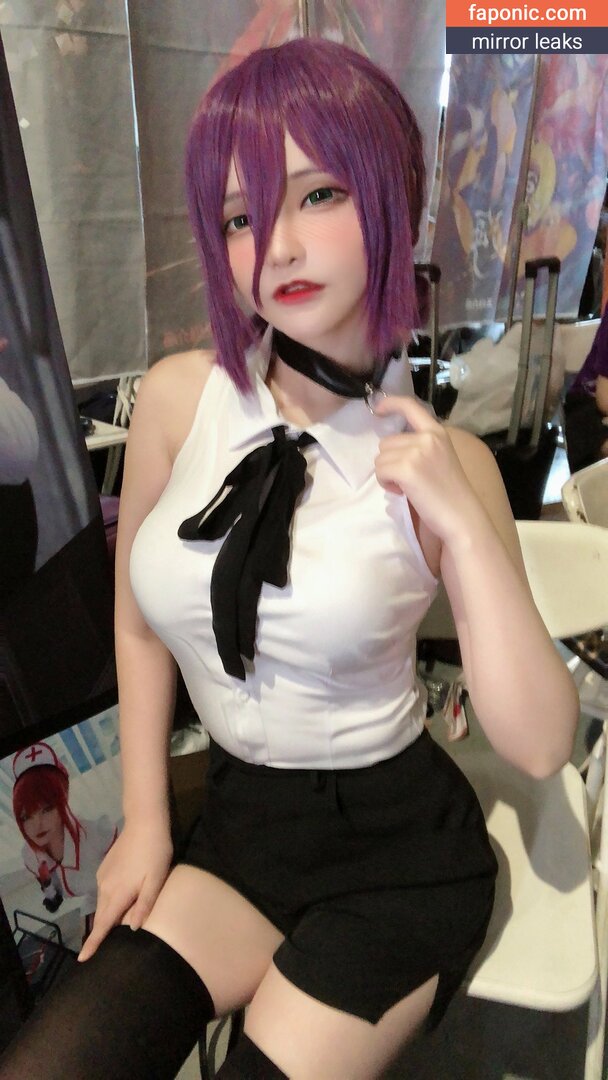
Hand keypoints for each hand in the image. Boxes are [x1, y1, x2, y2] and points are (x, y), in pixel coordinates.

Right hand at [78, 819, 171, 961]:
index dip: (93, 943)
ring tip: (118, 923)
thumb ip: (144, 905)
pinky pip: (104, 891)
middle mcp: (105, 888)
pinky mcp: (104, 868)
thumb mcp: (156, 880)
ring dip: (108, 914)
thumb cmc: (155, 853)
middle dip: (101, 931)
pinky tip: (121, 898)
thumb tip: (133, 929)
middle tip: (105, 946)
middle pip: (101, 916)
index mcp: (118, 894)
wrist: (144, 823)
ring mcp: (102, 876)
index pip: (103, 924)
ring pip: (103, 903)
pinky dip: (109, 900)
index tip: (81, 959)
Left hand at [373, 395, 481, 546]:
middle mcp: (428, 437)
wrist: (462, 516)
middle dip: (391, 461)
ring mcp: (417, 452)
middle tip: (408, 479)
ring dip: (388, 474)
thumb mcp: (440, 458)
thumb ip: (421, 446)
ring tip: (407, 486)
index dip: (392, 403)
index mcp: (438, 432)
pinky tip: (403, 492)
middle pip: (387, 442)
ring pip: (381, 458)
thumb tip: (391, 446)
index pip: (411, 407)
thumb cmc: (451, 493)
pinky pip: (381, 471)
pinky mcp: (407, 469)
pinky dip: (386, 483)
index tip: (379, 407)